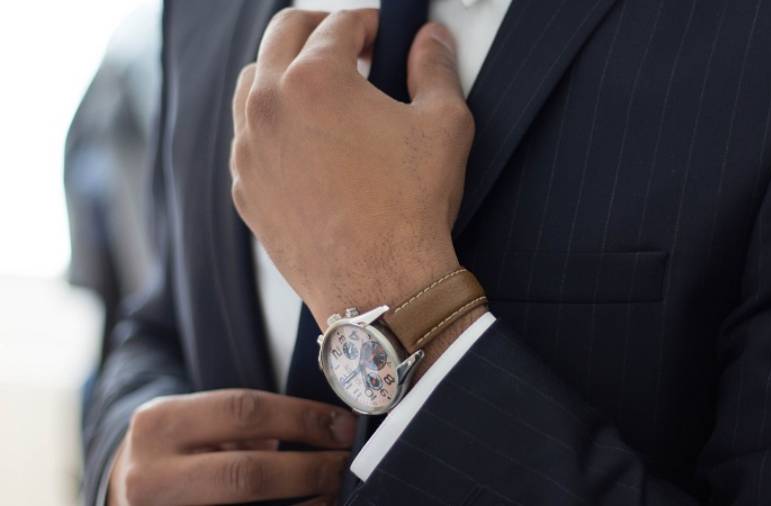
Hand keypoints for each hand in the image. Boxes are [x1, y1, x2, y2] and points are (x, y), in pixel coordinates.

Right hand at [107, 389, 355, 504]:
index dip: (303, 418)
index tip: (344, 426)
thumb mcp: (195, 422)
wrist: (122, 493)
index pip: (244, 411)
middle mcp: (150, 475)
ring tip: (337, 493)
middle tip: (348, 465)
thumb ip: (246, 423)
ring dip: (304, 505)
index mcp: (160, 424)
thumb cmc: (176, 451)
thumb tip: (329, 429)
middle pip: (246, 473)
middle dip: (309, 469)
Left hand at [230, 8, 473, 328]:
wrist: (381, 286)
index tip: (383, 34)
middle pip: (283, 34)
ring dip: (286, 71)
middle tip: (350, 46)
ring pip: (253, 82)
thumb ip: (435, 67)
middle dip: (320, 29)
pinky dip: (272, 124)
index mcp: (315, 80)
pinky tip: (305, 142)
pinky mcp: (244, 188)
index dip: (369, 21)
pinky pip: (248, 137)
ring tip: (322, 90)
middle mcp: (269, 107)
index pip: (338, 23)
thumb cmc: (411, 209)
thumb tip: (431, 39)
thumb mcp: (444, 124)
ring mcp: (249, 150)